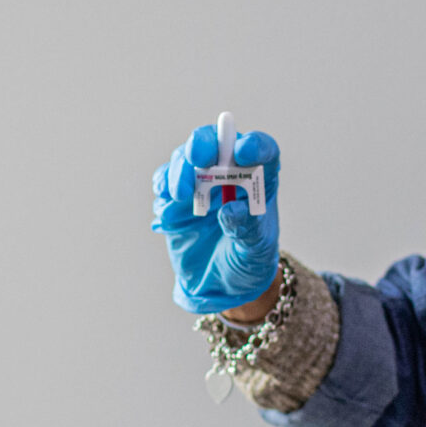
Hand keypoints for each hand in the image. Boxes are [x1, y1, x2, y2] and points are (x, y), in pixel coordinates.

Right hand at [150, 121, 280, 314]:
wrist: (219, 284)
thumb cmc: (246, 262)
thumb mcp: (256, 251)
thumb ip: (247, 229)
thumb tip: (231, 210)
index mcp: (260, 179)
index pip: (262, 150)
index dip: (254, 145)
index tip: (243, 152)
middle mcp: (230, 172)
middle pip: (216, 141)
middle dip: (205, 144)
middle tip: (198, 158)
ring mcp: (200, 181)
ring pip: (185, 156)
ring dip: (181, 169)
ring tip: (182, 195)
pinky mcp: (176, 195)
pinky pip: (164, 180)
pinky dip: (163, 184)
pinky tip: (167, 200)